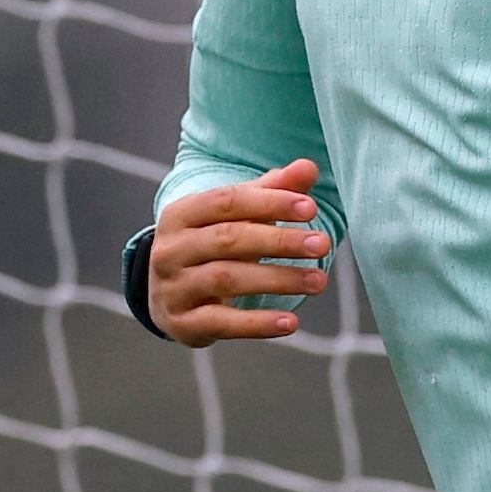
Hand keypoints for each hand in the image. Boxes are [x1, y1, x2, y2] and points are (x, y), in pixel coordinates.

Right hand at [148, 159, 330, 347]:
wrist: (167, 295)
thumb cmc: (211, 245)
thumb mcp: (236, 216)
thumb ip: (271, 191)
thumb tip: (308, 167)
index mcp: (181, 213)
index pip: (227, 200)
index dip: (270, 202)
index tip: (310, 208)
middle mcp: (170, 249)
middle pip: (229, 238)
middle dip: (280, 241)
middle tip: (323, 244)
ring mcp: (173, 288)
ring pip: (227, 279)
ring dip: (278, 280)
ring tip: (318, 281)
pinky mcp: (182, 323)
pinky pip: (222, 323)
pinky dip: (258, 323)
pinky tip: (290, 323)